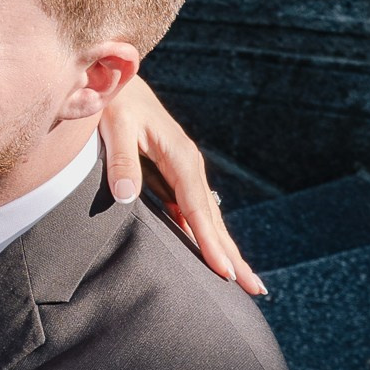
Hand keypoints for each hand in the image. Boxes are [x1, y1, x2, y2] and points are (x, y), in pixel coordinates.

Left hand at [100, 78, 265, 296]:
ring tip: (246, 281)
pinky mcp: (176, 174)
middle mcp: (189, 166)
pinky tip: (214, 254)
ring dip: (228, 250)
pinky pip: (197, 211)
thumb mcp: (114, 126)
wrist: (115, 79)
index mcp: (180, 157)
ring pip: (210, 218)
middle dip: (234, 256)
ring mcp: (186, 171)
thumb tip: (125, 196)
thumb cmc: (113, 102)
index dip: (210, 243)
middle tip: (256, 290)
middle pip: (214, 220)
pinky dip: (209, 235)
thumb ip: (120, 160)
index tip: (223, 273)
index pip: (197, 209)